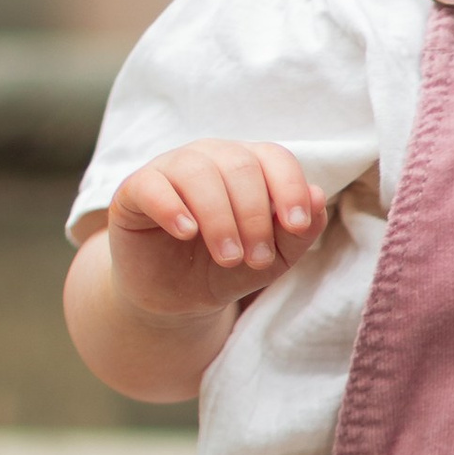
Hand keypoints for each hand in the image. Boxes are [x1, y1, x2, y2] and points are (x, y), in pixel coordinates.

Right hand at [105, 140, 328, 318]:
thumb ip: (299, 232)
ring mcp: (171, 169)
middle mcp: (211, 157)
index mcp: (249, 166)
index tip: (297, 225)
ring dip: (220, 218)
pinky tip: (187, 233)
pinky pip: (153, 185)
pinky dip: (173, 208)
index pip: (275, 157)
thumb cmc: (227, 267)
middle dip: (254, 216)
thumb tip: (318, 195)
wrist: (175, 297)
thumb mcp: (272, 258)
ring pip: (198, 172)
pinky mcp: (135, 190)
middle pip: (240, 166)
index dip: (290, 188)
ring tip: (229, 256)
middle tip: (256, 258)